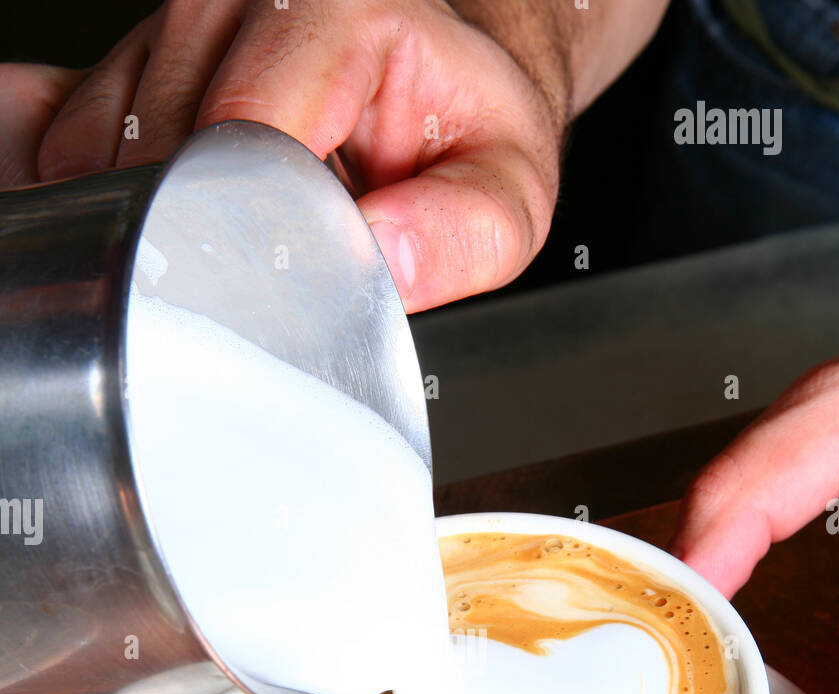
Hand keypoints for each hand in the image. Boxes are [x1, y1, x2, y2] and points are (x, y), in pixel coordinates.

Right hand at [0, 0, 565, 312]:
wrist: (439, 68)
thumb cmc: (461, 127)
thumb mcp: (504, 194)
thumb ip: (460, 237)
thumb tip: (383, 261)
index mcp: (338, 9)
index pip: (239, 133)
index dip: (251, 222)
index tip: (276, 268)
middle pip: (164, 150)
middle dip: (213, 228)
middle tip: (274, 247)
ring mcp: (177, 17)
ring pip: (112, 152)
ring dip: (167, 214)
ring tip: (243, 215)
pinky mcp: (135, 50)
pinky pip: (81, 139)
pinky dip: (127, 194)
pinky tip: (193, 200)